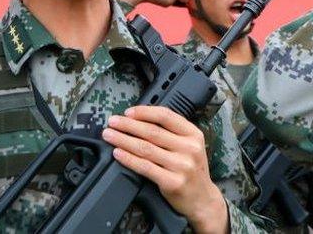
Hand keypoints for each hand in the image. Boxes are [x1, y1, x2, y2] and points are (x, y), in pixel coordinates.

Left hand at [103, 106, 227, 233]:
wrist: (203, 200)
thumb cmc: (192, 170)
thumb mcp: (190, 146)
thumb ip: (171, 132)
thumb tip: (138, 119)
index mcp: (193, 134)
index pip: (166, 116)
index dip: (143, 112)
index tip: (127, 112)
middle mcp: (189, 148)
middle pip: (152, 132)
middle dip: (128, 125)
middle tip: (112, 122)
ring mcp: (182, 166)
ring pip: (146, 148)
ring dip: (123, 140)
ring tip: (110, 135)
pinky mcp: (172, 182)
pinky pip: (145, 167)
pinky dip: (128, 159)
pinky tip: (118, 153)